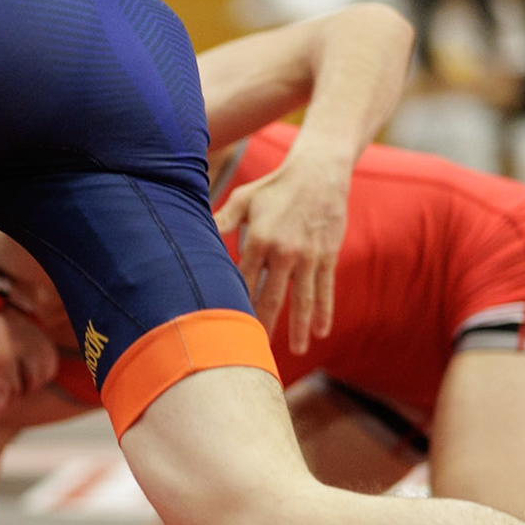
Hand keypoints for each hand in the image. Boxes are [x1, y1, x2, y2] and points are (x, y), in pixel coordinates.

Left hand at [213, 153, 347, 354]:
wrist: (320, 171)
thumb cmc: (275, 186)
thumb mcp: (244, 199)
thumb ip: (222, 220)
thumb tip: (196, 231)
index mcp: (259, 240)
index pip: (243, 282)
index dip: (235, 306)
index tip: (225, 329)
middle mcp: (284, 253)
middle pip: (271, 298)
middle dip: (263, 327)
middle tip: (255, 353)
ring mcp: (308, 257)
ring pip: (303, 300)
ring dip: (299, 328)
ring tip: (296, 352)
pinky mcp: (327, 256)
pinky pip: (325, 289)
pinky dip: (324, 312)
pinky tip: (321, 331)